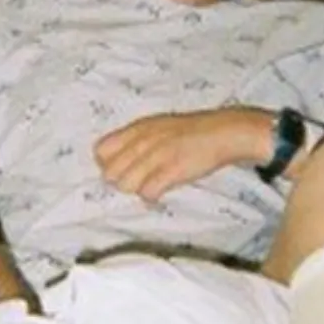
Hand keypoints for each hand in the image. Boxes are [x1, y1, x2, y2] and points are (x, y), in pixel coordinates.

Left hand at [95, 108, 273, 202]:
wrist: (223, 132)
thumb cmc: (191, 132)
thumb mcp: (158, 126)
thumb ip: (135, 140)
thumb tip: (116, 161)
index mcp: (137, 129)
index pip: (100, 151)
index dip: (107, 164)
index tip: (121, 169)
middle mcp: (142, 142)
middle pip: (110, 173)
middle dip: (121, 181)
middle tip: (139, 180)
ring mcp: (156, 156)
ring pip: (125, 185)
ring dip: (136, 189)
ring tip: (152, 184)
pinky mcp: (171, 171)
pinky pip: (147, 193)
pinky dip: (153, 196)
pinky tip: (163, 191)